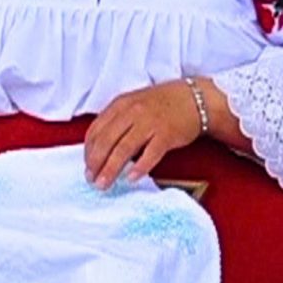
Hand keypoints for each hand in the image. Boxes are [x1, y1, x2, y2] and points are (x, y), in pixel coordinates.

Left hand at [84, 81, 203, 189]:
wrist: (195, 99)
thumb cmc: (162, 104)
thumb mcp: (133, 105)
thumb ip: (117, 121)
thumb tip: (100, 149)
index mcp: (120, 105)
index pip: (96, 130)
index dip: (88, 151)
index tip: (87, 167)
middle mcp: (132, 112)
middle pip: (106, 141)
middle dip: (95, 163)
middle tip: (91, 180)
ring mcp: (149, 123)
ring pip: (123, 149)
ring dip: (111, 169)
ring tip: (104, 184)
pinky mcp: (166, 134)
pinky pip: (150, 153)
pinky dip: (139, 167)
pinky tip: (131, 178)